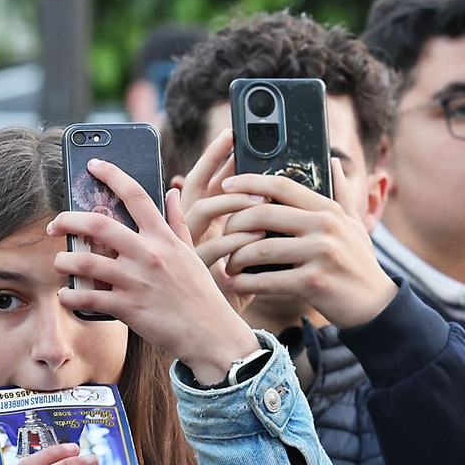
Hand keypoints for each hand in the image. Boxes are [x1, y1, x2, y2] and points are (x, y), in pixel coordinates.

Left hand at [49, 158, 261, 383]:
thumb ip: (177, 222)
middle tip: (55, 224)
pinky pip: (89, 297)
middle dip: (69, 220)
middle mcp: (148, 254)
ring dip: (64, 260)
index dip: (112, 174)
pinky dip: (71, 295)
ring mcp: (136, 281)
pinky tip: (66, 295)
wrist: (210, 335)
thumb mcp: (192, 254)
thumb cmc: (200, 295)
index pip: (136, 195)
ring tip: (60, 262)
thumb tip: (171, 192)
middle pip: (99, 225)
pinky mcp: (128, 308)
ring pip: (86, 261)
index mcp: (163, 238)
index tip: (94, 164)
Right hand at [179, 130, 254, 313]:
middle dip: (219, 169)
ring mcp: (189, 251)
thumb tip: (275, 185)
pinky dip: (238, 240)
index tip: (232, 133)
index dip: (215, 156)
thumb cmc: (238, 285)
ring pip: (202, 213)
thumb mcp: (248, 248)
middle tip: (246, 159)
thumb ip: (256, 219)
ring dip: (232, 203)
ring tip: (261, 200)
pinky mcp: (199, 275)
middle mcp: (189, 232)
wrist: (223, 331)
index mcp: (200, 222)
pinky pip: (214, 250)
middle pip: (197, 189)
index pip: (203, 179)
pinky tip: (259, 237)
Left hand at [205, 159, 397, 329]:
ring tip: (229, 264)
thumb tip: (333, 161)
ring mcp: (320, 254)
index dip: (249, 182)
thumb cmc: (359, 263)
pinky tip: (237, 284)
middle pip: (264, 213)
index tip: (226, 185)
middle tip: (224, 234)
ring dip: (237, 258)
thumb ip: (341, 193)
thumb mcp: (354, 224)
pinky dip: (247, 283)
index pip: (282, 185)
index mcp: (328, 209)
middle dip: (235, 223)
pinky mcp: (313, 283)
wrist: (376, 305)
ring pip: (261, 249)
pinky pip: (268, 281)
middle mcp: (325, 226)